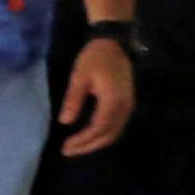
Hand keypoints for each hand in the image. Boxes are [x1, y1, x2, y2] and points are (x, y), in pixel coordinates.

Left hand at [58, 36, 134, 156]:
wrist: (114, 42)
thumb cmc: (94, 57)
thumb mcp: (80, 76)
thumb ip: (74, 99)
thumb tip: (65, 122)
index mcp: (113, 100)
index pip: (98, 128)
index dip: (83, 140)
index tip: (66, 145)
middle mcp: (124, 107)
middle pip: (108, 135)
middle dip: (88, 146)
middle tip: (68, 151)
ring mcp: (128, 106)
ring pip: (114, 133)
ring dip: (96, 143)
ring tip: (77, 147)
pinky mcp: (128, 104)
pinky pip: (117, 126)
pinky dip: (103, 135)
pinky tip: (90, 136)